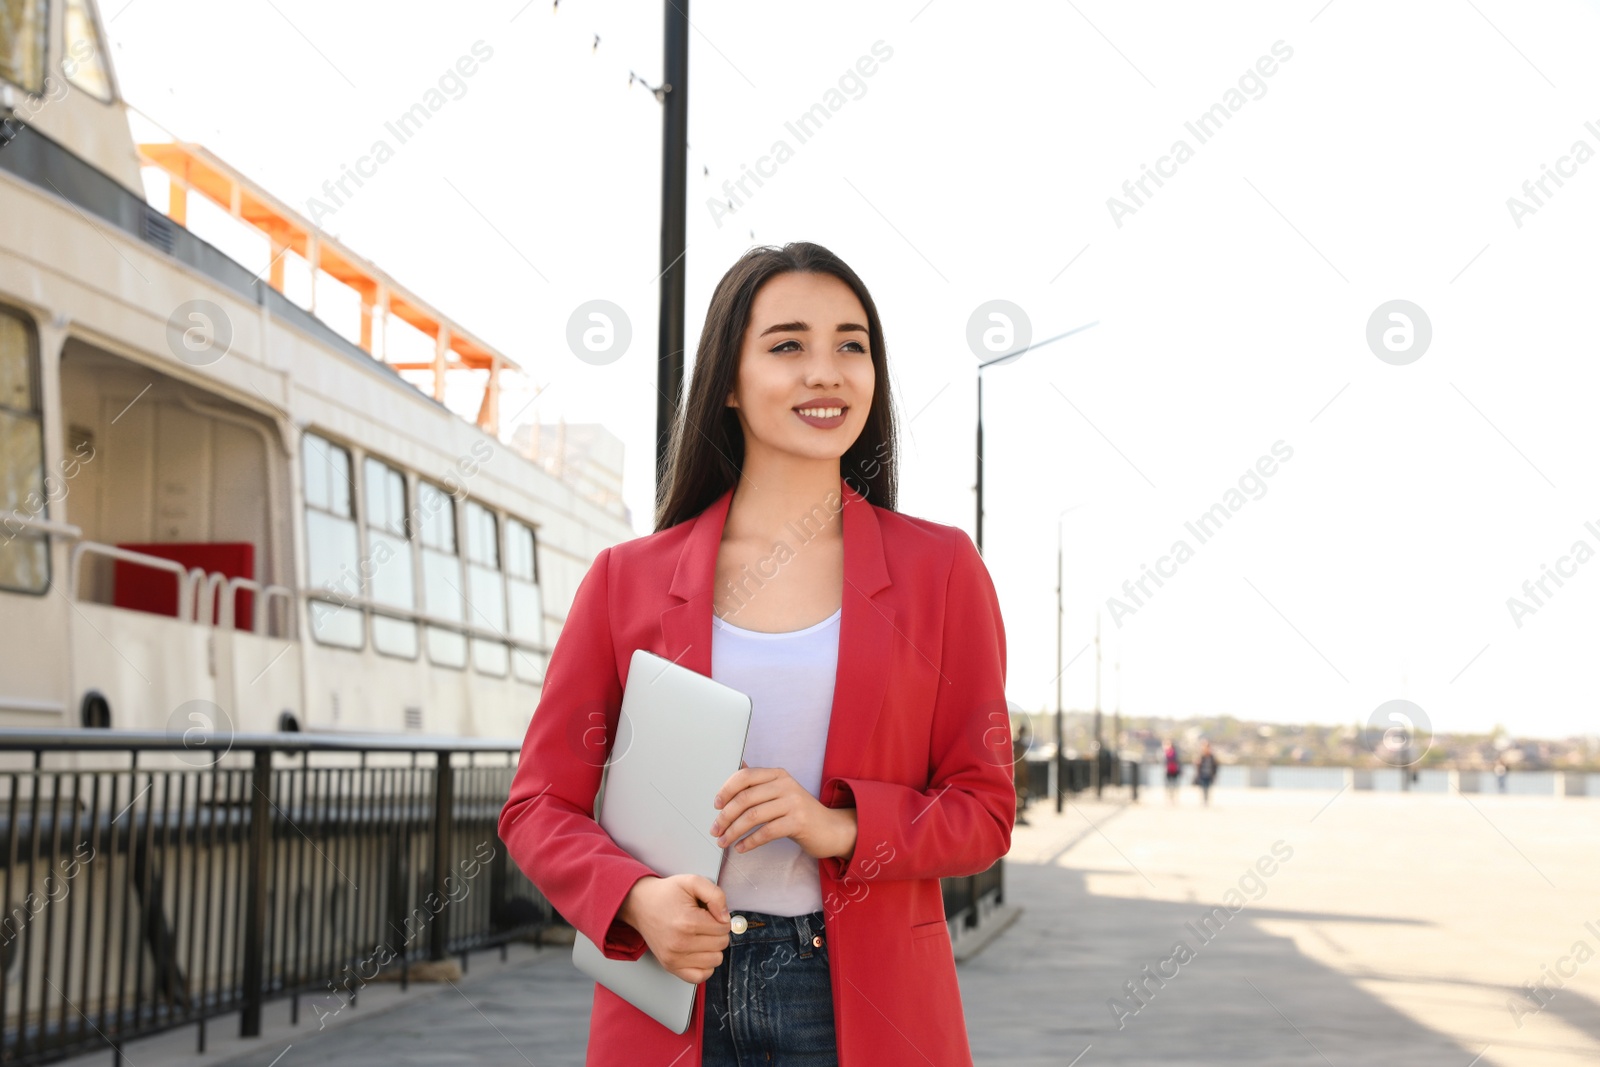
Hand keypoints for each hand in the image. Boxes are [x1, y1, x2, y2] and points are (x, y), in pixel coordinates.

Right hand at [618, 874, 730, 984]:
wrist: (640, 904)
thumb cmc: (666, 894)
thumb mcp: (692, 881)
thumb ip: (716, 895)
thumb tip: (726, 918)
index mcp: (688, 922)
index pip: (724, 928)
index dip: (721, 918)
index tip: (709, 913)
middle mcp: (680, 943)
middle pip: (721, 944)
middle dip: (717, 932)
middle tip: (704, 922)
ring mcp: (674, 958)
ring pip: (715, 961)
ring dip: (713, 948)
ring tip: (700, 935)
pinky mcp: (670, 966)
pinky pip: (700, 976)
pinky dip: (705, 965)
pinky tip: (699, 951)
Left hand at [710, 762, 857, 861]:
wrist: (831, 829)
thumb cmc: (800, 812)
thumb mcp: (781, 792)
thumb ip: (760, 782)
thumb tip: (739, 766)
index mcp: (778, 774)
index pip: (745, 776)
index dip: (726, 790)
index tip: (716, 806)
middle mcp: (785, 785)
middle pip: (745, 798)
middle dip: (725, 816)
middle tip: (715, 829)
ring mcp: (793, 803)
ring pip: (753, 816)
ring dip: (733, 831)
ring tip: (723, 841)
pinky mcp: (798, 822)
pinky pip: (766, 832)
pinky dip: (749, 842)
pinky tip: (741, 848)